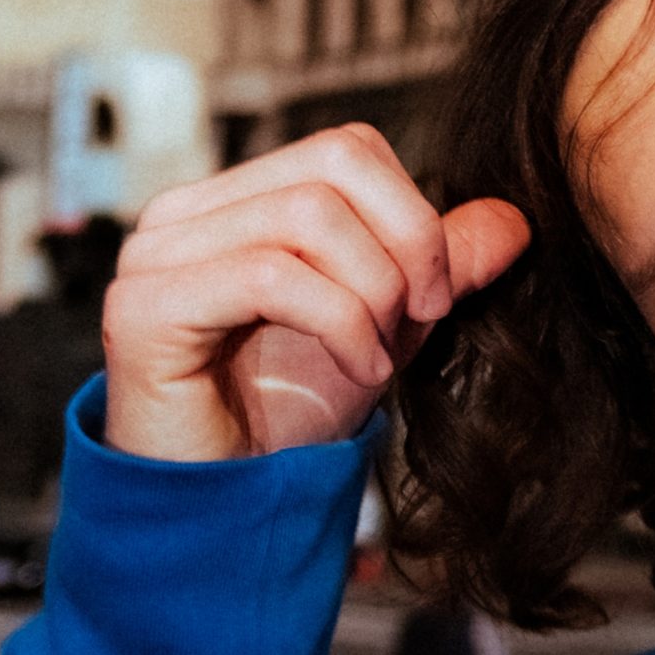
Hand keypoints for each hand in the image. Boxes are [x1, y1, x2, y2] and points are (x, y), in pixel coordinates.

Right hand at [99, 123, 530, 460]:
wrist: (230, 504)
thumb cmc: (291, 413)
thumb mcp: (386, 328)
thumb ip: (440, 268)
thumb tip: (512, 218)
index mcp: (235, 202)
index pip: (347, 150)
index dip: (412, 214)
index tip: (435, 297)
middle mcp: (184, 214)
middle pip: (331, 169)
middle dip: (404, 247)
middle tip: (418, 322)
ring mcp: (154, 255)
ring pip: (306, 218)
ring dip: (372, 295)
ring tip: (378, 357)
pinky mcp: (142, 307)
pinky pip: (270, 276)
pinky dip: (339, 324)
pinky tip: (358, 374)